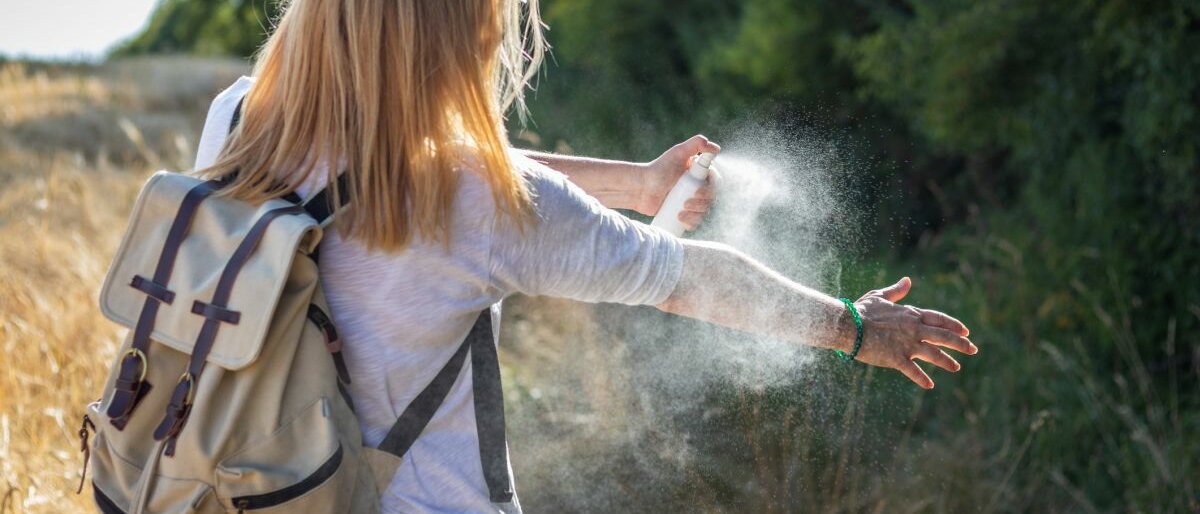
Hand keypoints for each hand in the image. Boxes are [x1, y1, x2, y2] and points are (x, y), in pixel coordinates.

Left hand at [634, 135, 721, 230]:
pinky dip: (692, 223)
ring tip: (680, 212)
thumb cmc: (658, 169)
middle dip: (701, 203)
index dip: (710, 189)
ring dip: (696, 215)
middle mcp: (697, 187)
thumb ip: (696, 144)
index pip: (715, 183)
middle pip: (711, 199)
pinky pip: (695, 222)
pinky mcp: (683, 214)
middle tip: (686, 202)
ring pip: (704, 212)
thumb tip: (717, 148)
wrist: (640, 188)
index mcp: (700, 174)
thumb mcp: (678, 153)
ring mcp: (691, 202)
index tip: (697, 191)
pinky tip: (682, 220)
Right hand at [848, 277, 976, 388]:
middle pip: (943, 337)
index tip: (966, 331)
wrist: (848, 325)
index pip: (939, 319)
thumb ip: (897, 290)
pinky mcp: (896, 358)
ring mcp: (907, 345)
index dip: (954, 325)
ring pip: (934, 354)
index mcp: (911, 315)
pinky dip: (922, 378)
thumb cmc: (861, 311)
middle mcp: (914, 329)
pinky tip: (930, 385)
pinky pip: (913, 371)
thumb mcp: (880, 297)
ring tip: (957, 367)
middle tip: (973, 349)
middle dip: (961, 344)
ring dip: (947, 361)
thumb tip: (908, 280)